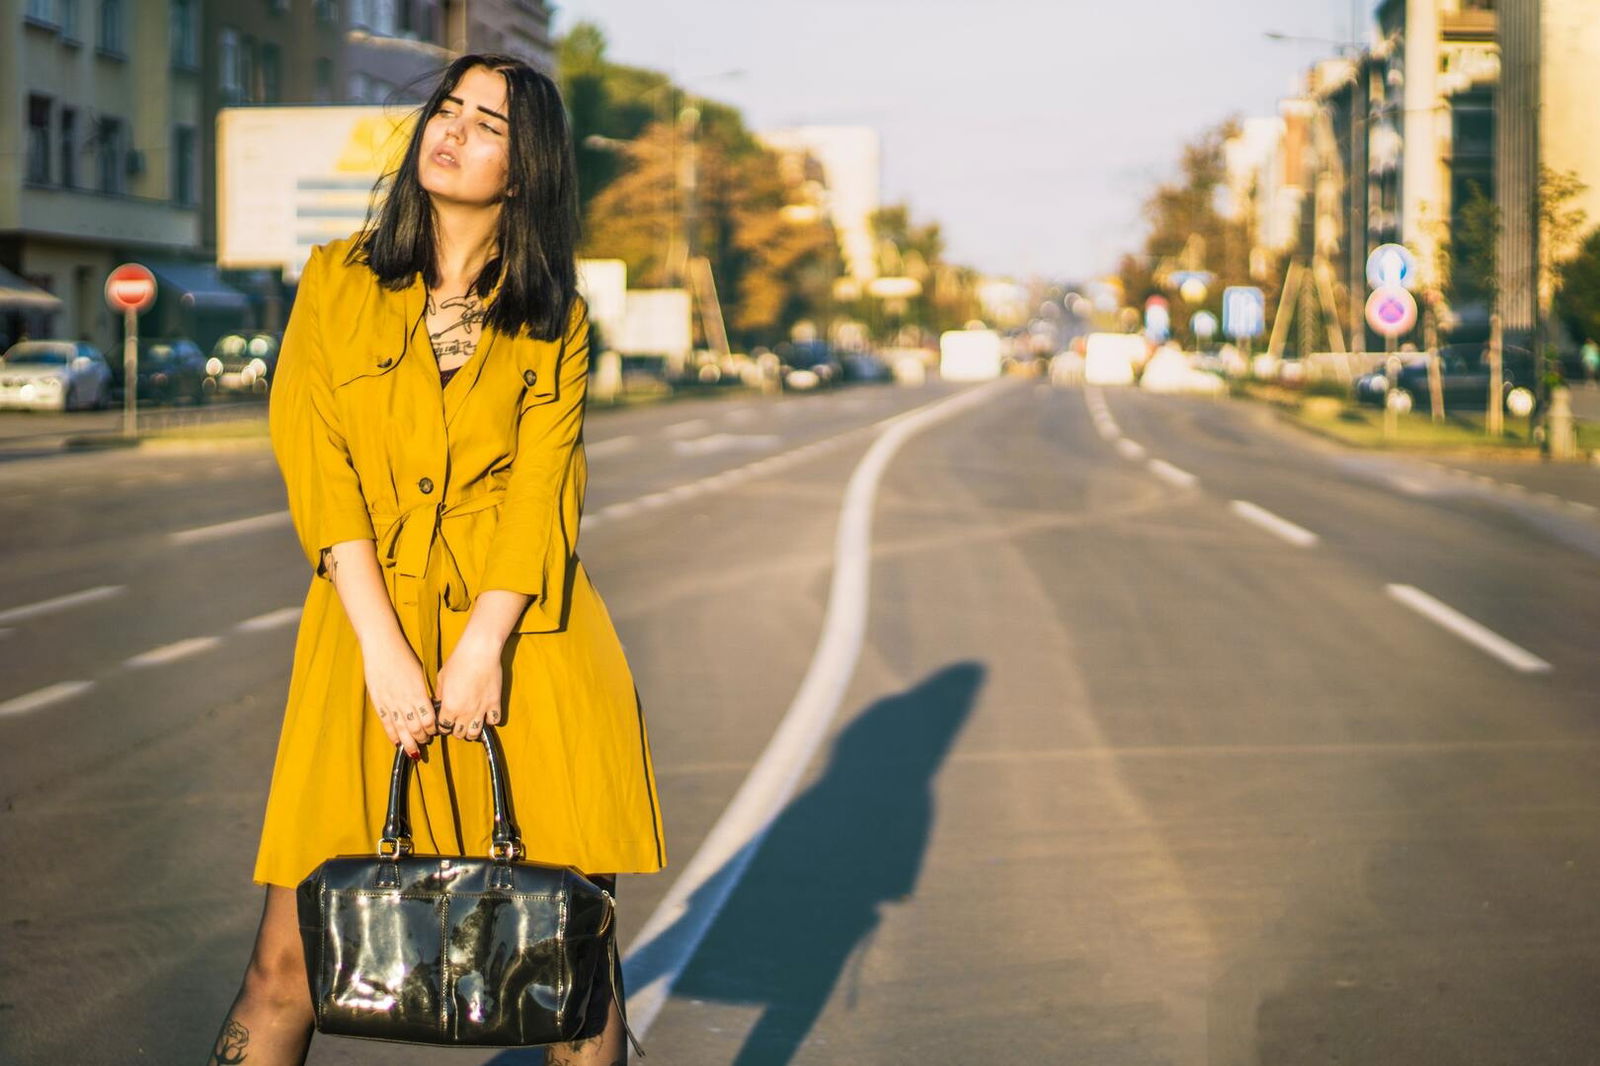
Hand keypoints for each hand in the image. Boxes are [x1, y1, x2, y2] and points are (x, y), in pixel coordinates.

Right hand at [362, 636, 435, 756]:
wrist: (382, 647)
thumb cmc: (403, 657)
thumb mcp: (419, 674)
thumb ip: (423, 692)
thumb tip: (428, 707)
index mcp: (418, 693)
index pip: (429, 719)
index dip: (432, 729)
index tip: (434, 731)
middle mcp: (405, 700)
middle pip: (415, 728)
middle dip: (421, 738)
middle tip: (424, 742)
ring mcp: (390, 703)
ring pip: (401, 729)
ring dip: (408, 742)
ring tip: (413, 750)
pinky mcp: (378, 702)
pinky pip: (386, 723)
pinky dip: (392, 734)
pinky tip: (396, 742)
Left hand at [436, 634, 503, 740]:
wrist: (479, 652)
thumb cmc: (458, 661)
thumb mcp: (442, 678)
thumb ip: (440, 694)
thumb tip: (440, 701)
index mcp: (449, 707)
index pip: (443, 728)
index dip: (443, 725)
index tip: (445, 720)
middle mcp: (465, 712)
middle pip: (459, 734)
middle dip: (456, 730)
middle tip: (457, 721)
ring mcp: (481, 709)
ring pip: (475, 733)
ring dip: (472, 730)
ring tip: (471, 723)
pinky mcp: (494, 703)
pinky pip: (494, 721)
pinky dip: (490, 720)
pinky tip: (486, 713)